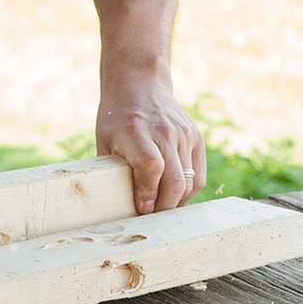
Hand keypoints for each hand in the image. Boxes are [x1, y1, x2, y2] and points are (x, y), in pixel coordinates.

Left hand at [96, 72, 205, 214]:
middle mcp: (164, 132)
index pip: (151, 167)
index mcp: (136, 132)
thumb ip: (113, 170)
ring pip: (190, 182)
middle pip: (175, 180)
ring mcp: (184, 134)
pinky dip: (188, 191)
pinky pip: (198, 175)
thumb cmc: (116, 118)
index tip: (141, 209)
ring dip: (176, 202)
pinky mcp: (196, 138)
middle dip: (164, 208)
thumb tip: (116, 208)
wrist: (139, 84)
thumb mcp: (104, 141)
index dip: (148, 193)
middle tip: (151, 219)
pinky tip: (173, 196)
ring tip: (161, 209)